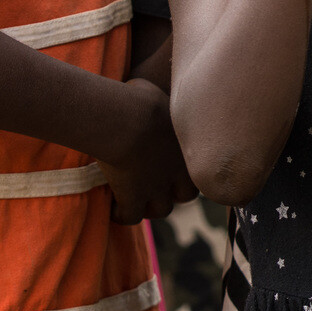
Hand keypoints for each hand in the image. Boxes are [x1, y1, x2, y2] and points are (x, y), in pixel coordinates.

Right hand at [102, 78, 194, 223]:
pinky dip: (122, 215)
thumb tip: (150, 93)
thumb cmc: (141, 100)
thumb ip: (162, 104)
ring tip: (132, 198)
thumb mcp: (161, 96)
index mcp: (187, 149)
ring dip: (148, 206)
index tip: (170, 166)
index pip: (199, 169)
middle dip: (173, 192)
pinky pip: (130, 217)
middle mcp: (177, 172)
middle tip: (155, 184)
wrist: (128, 120)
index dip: (186, 171)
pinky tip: (112, 207)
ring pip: (161, 210)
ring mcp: (157, 188)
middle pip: (186, 195)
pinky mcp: (133, 197)